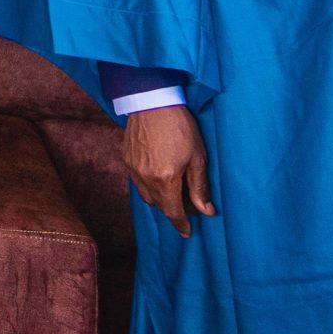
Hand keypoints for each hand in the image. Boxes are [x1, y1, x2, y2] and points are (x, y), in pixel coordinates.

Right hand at [122, 105, 215, 236]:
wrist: (152, 100)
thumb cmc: (179, 127)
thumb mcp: (197, 157)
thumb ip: (199, 187)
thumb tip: (206, 211)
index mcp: (165, 180)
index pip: (173, 212)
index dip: (181, 224)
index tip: (187, 232)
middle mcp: (145, 178)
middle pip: (159, 205)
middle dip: (172, 209)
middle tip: (187, 205)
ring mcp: (133, 169)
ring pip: (146, 195)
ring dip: (159, 198)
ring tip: (172, 189)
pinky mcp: (126, 158)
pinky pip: (137, 181)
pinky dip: (148, 184)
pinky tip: (158, 174)